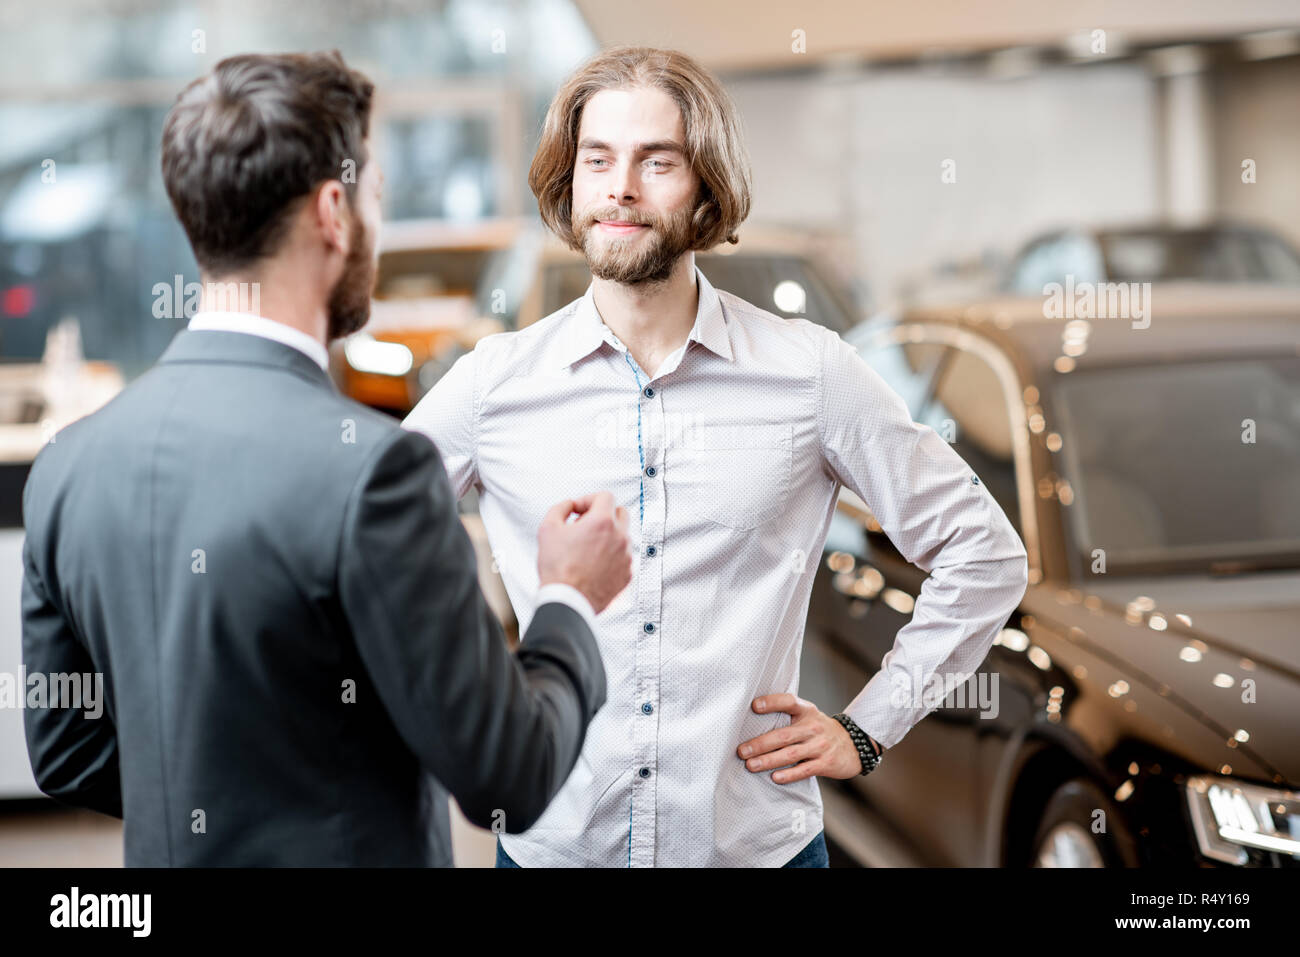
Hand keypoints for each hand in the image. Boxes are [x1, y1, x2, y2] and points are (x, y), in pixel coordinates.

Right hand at [537, 491, 631, 613]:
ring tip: (586, 548)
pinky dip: (611, 556)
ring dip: (607, 536)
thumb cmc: (557, 568)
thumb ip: (560, 508)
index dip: (588, 499)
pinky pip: (623, 557)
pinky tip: (593, 564)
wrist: (568, 601)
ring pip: (622, 536)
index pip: (605, 496)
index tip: (578, 510)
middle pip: (620, 513)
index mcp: (603, 522)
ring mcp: (626, 556)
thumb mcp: (548, 529)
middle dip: (603, 514)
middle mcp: (620, 537)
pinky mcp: (627, 574)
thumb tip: (569, 504)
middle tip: (584, 526)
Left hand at [736, 693, 878, 782]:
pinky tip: (774, 777)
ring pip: (790, 754)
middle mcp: (813, 727)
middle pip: (783, 734)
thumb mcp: (808, 716)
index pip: (788, 701)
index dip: (772, 702)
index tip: (754, 706)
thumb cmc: (820, 730)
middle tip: (741, 751)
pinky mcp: (826, 763)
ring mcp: (820, 746)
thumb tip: (751, 723)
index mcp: (806, 711)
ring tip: (750, 765)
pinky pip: (804, 770)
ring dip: (768, 760)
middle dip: (760, 744)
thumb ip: (787, 717)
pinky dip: (789, 774)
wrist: (854, 745)